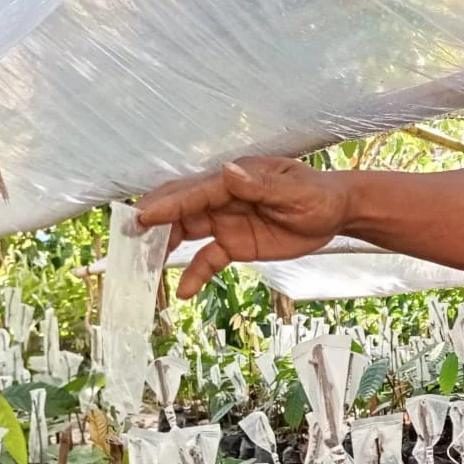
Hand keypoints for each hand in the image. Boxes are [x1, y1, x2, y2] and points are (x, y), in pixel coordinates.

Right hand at [136, 158, 350, 297]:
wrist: (337, 213)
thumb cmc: (317, 194)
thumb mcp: (294, 190)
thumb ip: (261, 185)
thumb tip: (229, 171)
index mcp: (235, 180)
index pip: (195, 192)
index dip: (168, 205)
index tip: (142, 217)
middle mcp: (224, 198)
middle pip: (180, 209)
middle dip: (153, 222)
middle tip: (127, 238)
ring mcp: (226, 221)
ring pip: (186, 232)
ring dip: (164, 247)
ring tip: (143, 266)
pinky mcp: (235, 243)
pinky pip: (209, 259)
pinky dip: (195, 274)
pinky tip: (182, 291)